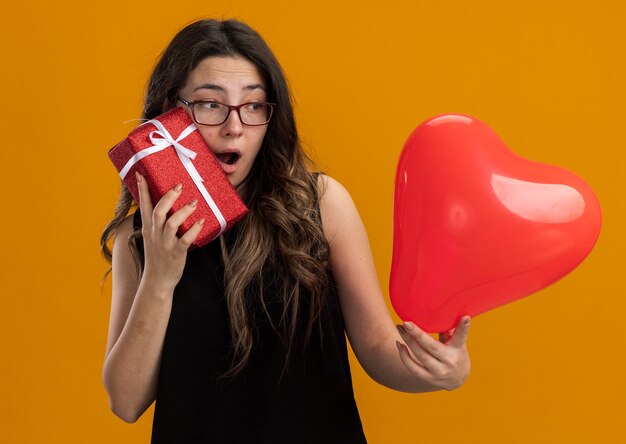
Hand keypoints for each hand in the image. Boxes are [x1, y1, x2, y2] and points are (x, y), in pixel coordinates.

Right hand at [136, 172, 203, 290]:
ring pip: (171, 223)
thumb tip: (168, 206)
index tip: (141, 173)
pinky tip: (201, 221)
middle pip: (158, 211)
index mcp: (148, 229)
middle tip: (179, 186)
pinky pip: (185, 240)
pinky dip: (193, 230)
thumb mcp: (153, 238)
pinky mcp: (176, 253)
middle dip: (168, 197)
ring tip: (194, 202)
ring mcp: (165, 244)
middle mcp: (155, 234)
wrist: (157, 281)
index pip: (143, 205)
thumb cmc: (158, 257)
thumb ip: (157, 223)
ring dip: (183, 211)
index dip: (142, 189)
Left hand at [396, 316, 470, 390]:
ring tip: (399, 328)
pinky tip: (399, 344)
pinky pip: (413, 368)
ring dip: (408, 341)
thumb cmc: (455, 354)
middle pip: (431, 347)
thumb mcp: (458, 343)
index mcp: (458, 349)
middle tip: (406, 322)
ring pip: (420, 356)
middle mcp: (449, 361)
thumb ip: (450, 331)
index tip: (465, 317)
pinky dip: (404, 356)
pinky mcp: (429, 378)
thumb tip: (441, 313)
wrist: (457, 380)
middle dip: (417, 334)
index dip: (463, 327)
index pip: (461, 337)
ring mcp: (439, 372)